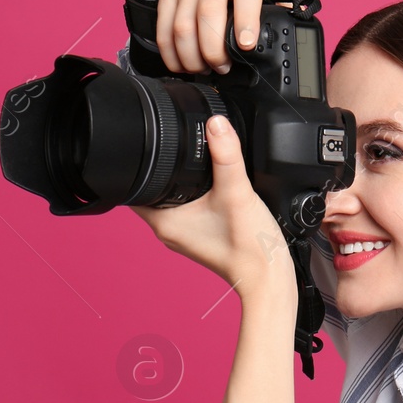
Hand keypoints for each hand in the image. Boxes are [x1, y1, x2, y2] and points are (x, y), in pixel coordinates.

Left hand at [130, 114, 292, 295]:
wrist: (269, 277)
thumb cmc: (249, 248)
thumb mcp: (237, 193)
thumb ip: (227, 156)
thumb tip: (216, 124)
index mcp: (165, 221)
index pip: (134, 186)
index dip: (140, 161)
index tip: (149, 141)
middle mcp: (169, 230)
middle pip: (152, 188)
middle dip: (161, 166)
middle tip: (175, 143)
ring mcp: (185, 234)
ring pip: (171, 197)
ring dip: (179, 179)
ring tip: (194, 160)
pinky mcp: (201, 234)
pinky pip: (188, 206)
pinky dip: (195, 192)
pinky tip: (212, 184)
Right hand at [154, 0, 274, 74]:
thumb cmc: (249, 1)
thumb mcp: (268, 5)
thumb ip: (276, 20)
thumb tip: (286, 42)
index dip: (246, 19)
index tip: (246, 45)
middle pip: (208, 11)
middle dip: (214, 49)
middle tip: (222, 67)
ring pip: (182, 24)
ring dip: (192, 56)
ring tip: (204, 69)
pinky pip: (163, 27)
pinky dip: (172, 53)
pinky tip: (184, 64)